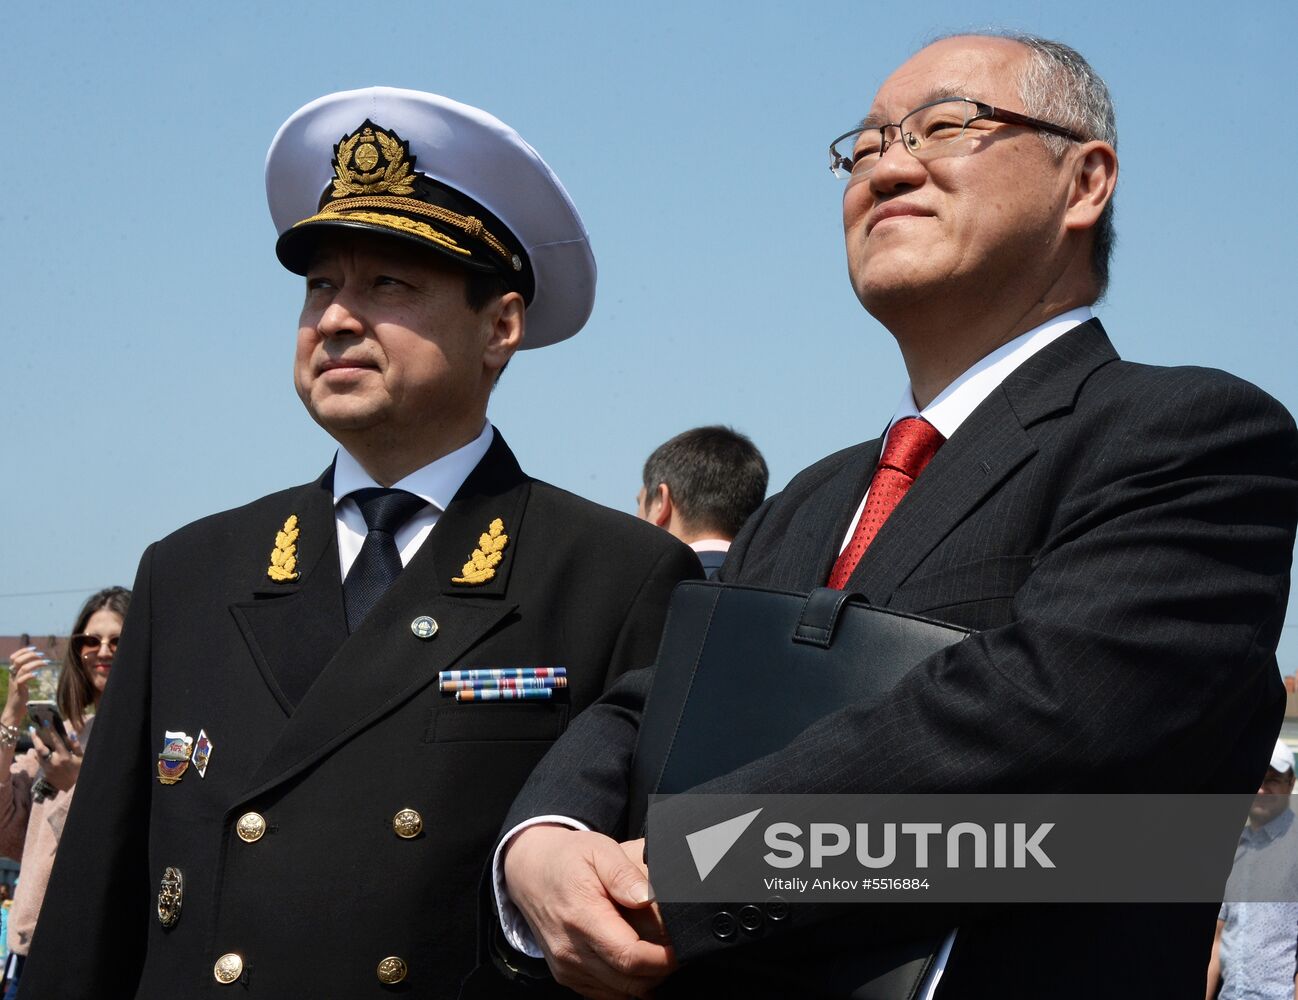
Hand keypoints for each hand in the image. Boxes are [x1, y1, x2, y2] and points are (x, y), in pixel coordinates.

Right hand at [3, 646, 48, 725]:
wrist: (14, 710)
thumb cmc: (20, 695)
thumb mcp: (22, 681)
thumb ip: (26, 672)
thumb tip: (36, 662)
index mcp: (13, 672)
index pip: (14, 657)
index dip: (23, 651)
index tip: (34, 648)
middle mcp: (12, 676)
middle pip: (17, 660)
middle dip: (30, 655)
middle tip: (42, 655)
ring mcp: (14, 682)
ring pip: (22, 668)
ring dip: (35, 663)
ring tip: (45, 663)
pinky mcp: (18, 689)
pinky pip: (22, 680)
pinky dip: (30, 675)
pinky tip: (37, 675)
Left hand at [31, 729, 81, 792]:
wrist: (74, 788)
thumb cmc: (79, 771)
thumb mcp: (81, 758)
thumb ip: (76, 745)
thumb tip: (72, 734)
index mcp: (64, 756)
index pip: (55, 740)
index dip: (50, 731)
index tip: (46, 722)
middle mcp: (54, 761)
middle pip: (40, 748)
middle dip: (35, 738)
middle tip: (32, 729)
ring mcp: (48, 768)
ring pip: (37, 755)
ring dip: (35, 745)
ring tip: (34, 737)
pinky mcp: (45, 773)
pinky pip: (40, 762)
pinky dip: (38, 755)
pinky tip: (38, 750)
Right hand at [504, 825, 676, 998]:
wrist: (529, 872)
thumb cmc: (567, 859)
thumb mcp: (599, 849)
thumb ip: (624, 873)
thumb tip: (647, 896)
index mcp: (581, 917)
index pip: (629, 956)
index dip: (663, 959)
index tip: (682, 947)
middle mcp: (571, 950)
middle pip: (629, 981)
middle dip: (661, 969)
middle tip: (676, 946)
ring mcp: (567, 967)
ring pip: (621, 992)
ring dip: (645, 979)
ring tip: (657, 951)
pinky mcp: (566, 975)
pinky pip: (606, 993)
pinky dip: (626, 984)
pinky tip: (635, 960)